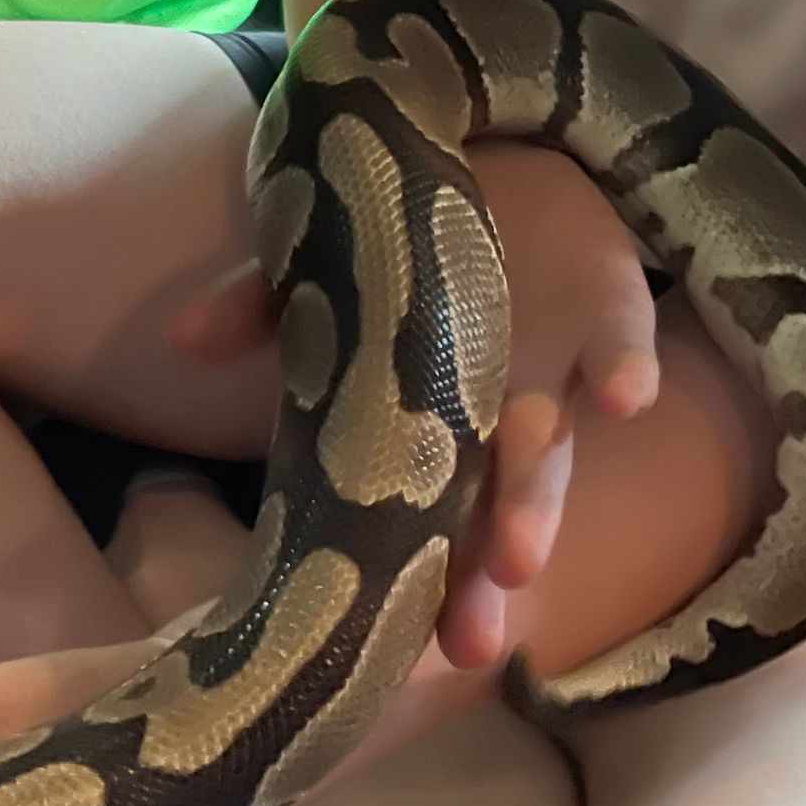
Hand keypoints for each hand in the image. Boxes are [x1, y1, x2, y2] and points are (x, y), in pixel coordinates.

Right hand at [168, 144, 656, 669]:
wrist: (531, 150)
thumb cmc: (429, 239)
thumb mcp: (338, 275)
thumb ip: (261, 308)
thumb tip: (180, 337)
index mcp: (437, 420)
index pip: (423, 516)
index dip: (418, 580)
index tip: (400, 654)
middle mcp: (501, 417)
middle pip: (483, 509)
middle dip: (477, 570)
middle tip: (467, 643)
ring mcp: (561, 367)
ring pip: (545, 451)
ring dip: (535, 504)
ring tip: (517, 561)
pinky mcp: (614, 302)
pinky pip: (625, 340)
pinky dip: (624, 371)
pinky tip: (624, 404)